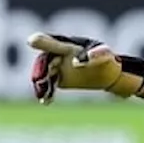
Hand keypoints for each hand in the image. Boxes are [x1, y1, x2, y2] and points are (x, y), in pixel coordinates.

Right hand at [26, 32, 143, 103]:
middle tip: (38, 80)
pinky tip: (46, 101)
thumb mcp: (104, 55)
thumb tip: (75, 63)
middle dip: (40, 69)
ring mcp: (59, 66)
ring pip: (45, 73)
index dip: (43, 41)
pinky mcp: (60, 78)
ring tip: (42, 95)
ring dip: (41, 83)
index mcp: (70, 44)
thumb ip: (93, 55)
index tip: (31, 41)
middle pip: (45, 60)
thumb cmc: (108, 59)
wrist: (111, 75)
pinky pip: (50, 84)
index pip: (54, 42)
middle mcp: (60, 54)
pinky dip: (47, 92)